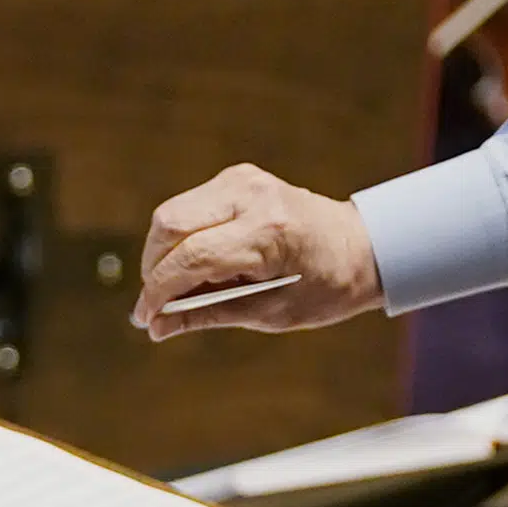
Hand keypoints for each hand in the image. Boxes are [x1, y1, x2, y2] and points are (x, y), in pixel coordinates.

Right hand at [133, 163, 383, 340]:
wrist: (363, 247)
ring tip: (179, 288)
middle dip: (154, 269)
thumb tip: (157, 328)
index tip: (144, 319)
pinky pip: (190, 207)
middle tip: (156, 306)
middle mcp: (252, 196)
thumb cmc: (326, 286)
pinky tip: (198, 265)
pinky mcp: (238, 177)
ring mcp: (243, 180)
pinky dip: (183, 238)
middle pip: (169, 226)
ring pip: (173, 213)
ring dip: (164, 253)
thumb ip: (209, 314)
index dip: (159, 291)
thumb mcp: (271, 313)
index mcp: (268, 232)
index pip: (192, 258)